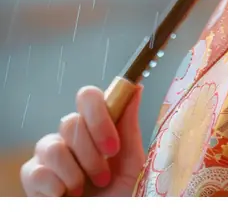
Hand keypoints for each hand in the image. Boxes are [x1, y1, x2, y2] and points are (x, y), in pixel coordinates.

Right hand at [21, 85, 144, 196]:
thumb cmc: (120, 194)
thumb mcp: (131, 163)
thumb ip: (129, 127)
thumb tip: (136, 88)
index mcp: (93, 127)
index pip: (87, 97)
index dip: (98, 117)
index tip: (113, 148)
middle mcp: (69, 136)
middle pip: (69, 122)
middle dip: (90, 155)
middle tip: (104, 178)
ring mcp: (48, 156)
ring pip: (52, 147)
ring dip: (74, 174)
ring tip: (84, 191)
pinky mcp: (32, 178)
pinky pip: (37, 171)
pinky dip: (56, 188)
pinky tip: (65, 197)